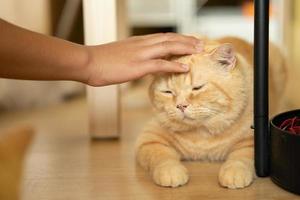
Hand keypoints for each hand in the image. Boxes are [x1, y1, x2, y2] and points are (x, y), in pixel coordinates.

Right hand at [85, 33, 202, 85]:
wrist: (87, 62)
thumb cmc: (101, 60)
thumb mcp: (120, 55)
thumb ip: (134, 57)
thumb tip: (145, 65)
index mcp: (138, 42)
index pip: (163, 37)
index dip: (178, 38)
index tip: (189, 41)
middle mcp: (142, 44)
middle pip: (169, 39)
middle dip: (187, 41)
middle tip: (201, 43)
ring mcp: (140, 54)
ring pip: (168, 47)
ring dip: (185, 48)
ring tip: (199, 51)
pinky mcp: (137, 66)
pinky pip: (160, 64)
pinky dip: (174, 65)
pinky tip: (185, 67)